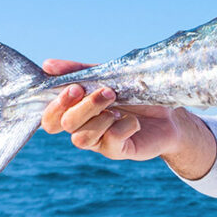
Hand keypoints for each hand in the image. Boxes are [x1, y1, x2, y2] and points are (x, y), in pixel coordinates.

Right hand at [40, 59, 190, 161]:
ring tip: (119, 106)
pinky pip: (110, 141)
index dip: (56, 105)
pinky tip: (134, 121)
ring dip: (100, 118)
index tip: (76, 87)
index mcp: (76, 111)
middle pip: (64, 125)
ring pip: (81, 138)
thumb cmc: (134, 92)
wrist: (169, 112)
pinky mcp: (118, 150)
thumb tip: (48, 65)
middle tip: (107, 92)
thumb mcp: (107, 76)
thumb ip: (79, 72)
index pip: (50, 117)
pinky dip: (123, 126)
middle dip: (83, 107)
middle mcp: (83, 128)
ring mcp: (100, 141)